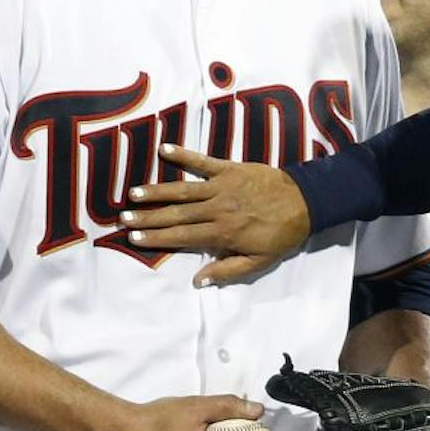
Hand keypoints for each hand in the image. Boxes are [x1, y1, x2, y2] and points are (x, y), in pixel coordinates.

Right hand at [120, 144, 311, 285]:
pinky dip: (184, 155)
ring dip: (157, 191)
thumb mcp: (260, 261)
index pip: (182, 237)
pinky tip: (164, 149)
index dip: (157, 238)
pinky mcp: (230, 168)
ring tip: (134, 193)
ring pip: (183, 189)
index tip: (134, 239)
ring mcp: (222, 186)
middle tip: (123, 219)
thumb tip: (198, 281)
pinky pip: (203, 161)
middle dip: (148, 218)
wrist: (306, 202)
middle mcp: (217, 209)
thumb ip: (228, 270)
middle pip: (176, 214)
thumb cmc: (282, 235)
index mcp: (222, 233)